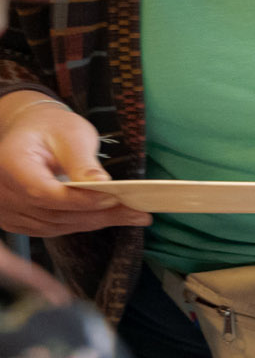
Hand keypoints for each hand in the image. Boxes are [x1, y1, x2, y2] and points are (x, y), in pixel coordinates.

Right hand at [0, 94, 149, 235]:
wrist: (32, 133)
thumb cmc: (52, 129)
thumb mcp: (71, 135)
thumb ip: (82, 162)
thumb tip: (102, 186)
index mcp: (11, 163)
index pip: (42, 192)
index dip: (79, 200)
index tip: (113, 198)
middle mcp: (3, 191)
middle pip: (52, 213)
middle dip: (97, 214)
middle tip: (137, 212)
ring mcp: (7, 209)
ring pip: (55, 225)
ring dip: (95, 222)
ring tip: (133, 215)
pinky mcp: (19, 220)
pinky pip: (53, 228)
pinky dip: (83, 224)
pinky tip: (110, 218)